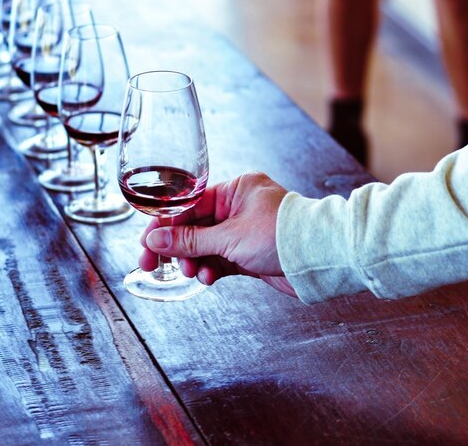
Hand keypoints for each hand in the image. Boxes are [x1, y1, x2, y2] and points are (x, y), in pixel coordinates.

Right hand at [139, 172, 296, 297]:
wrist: (319, 259)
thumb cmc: (283, 235)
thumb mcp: (230, 237)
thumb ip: (191, 240)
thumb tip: (156, 239)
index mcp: (237, 189)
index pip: (190, 205)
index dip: (166, 225)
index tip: (148, 243)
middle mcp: (240, 207)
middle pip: (195, 226)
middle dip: (178, 247)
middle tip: (156, 263)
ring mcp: (245, 231)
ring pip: (206, 246)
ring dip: (195, 260)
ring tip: (193, 271)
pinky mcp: (251, 253)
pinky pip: (221, 260)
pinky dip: (211, 269)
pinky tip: (208, 277)